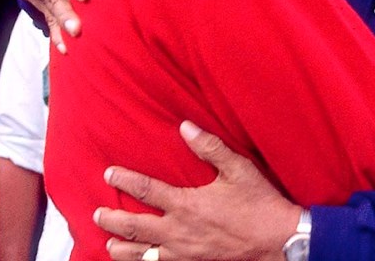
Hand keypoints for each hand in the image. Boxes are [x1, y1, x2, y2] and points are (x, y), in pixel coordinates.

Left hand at [94, 121, 300, 260]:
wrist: (277, 239)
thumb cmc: (258, 203)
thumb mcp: (238, 168)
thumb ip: (210, 147)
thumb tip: (185, 127)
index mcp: (186, 204)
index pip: (145, 190)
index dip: (124, 180)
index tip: (108, 174)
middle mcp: (179, 231)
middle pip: (134, 227)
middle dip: (111, 220)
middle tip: (96, 215)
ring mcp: (184, 252)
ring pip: (143, 254)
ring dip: (122, 250)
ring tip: (108, 245)